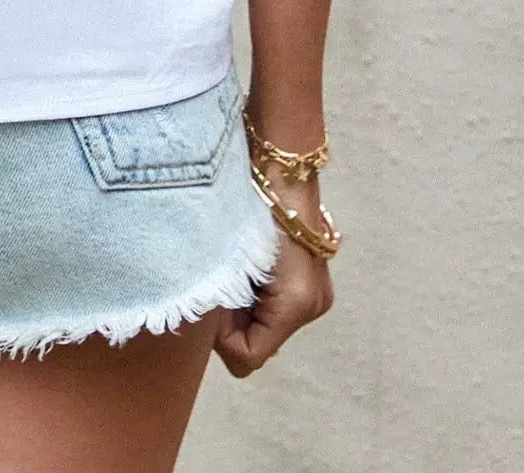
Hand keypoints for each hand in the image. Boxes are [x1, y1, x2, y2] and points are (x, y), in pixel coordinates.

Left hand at [213, 179, 333, 376]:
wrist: (281, 168)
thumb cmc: (252, 207)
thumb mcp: (231, 258)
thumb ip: (222, 300)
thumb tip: (206, 325)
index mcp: (296, 305)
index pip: (248, 357)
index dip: (222, 337)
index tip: (211, 300)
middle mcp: (313, 307)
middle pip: (260, 344)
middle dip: (233, 323)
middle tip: (217, 284)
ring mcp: (316, 295)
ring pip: (266, 326)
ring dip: (243, 308)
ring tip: (232, 270)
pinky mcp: (311, 282)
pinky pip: (275, 308)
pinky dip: (256, 296)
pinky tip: (246, 268)